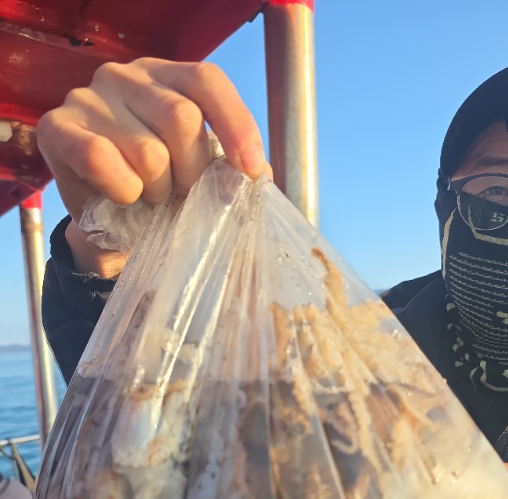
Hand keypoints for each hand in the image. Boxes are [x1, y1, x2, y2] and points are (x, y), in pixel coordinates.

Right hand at [37, 58, 268, 275]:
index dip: (236, 126)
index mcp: (166, 77)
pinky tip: (124, 197)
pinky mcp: (57, 128)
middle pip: (182, 119)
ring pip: (148, 151)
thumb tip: (259, 177)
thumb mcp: (195, 171)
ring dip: (157, 191)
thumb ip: (225, 166)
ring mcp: (89, 98)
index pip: (207, 82)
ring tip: (150, 198)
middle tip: (183, 195)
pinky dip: (123, 190)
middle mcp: (126, 76)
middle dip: (193, 173)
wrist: (104, 222)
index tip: (251, 172)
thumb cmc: (157, 190)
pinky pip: (102, 160)